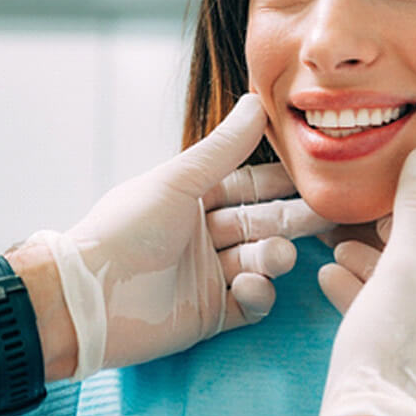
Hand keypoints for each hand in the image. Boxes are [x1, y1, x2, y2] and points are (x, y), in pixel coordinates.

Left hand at [26, 94, 330, 378]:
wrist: (87, 298)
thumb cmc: (126, 229)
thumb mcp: (177, 181)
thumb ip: (223, 148)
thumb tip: (257, 101)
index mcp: (193, 198)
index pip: (248, 185)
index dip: (280, 181)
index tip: (313, 174)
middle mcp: (203, 234)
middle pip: (260, 222)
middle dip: (291, 219)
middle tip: (328, 214)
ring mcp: (208, 275)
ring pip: (258, 261)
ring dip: (273, 257)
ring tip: (277, 255)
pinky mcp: (209, 314)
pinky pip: (247, 303)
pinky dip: (257, 295)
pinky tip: (250, 287)